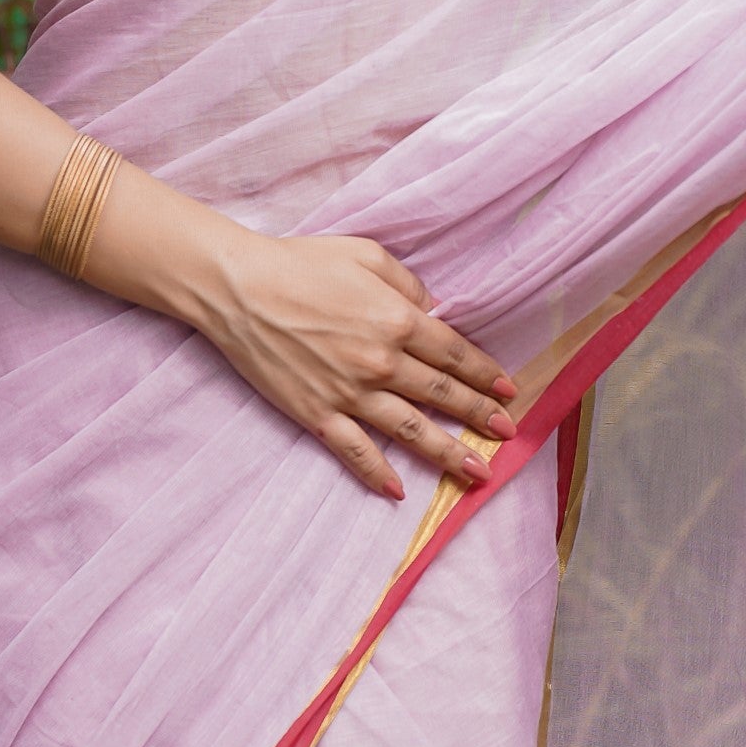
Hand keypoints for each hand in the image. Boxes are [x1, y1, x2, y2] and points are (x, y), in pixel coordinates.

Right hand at [185, 221, 516, 503]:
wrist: (238, 288)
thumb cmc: (300, 263)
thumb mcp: (366, 254)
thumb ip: (408, 283)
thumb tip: (434, 310)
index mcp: (397, 319)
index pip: (454, 354)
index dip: (484, 373)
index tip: (507, 390)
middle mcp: (381, 361)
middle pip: (441, 395)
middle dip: (479, 416)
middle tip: (507, 433)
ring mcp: (349, 392)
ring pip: (410, 430)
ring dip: (448, 453)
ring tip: (477, 473)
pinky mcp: (316, 413)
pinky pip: (354, 451)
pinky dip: (376, 473)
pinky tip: (398, 492)